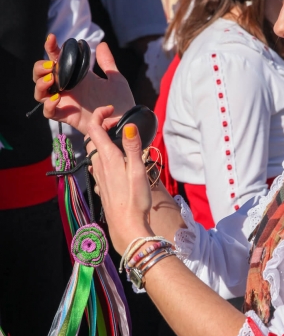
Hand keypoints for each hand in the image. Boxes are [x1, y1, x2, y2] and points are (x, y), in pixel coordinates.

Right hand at [33, 35, 134, 134]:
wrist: (126, 121)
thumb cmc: (121, 102)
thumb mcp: (115, 79)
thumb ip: (107, 63)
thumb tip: (102, 44)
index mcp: (76, 76)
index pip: (56, 60)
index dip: (51, 48)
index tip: (52, 39)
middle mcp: (67, 89)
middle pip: (41, 76)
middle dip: (39, 68)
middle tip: (50, 66)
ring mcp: (66, 103)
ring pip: (40, 94)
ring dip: (41, 84)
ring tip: (51, 79)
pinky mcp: (67, 117)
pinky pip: (49, 113)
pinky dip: (48, 105)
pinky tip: (56, 98)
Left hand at [86, 106, 152, 253]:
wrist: (127, 225)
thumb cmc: (135, 199)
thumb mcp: (138, 170)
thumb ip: (133, 147)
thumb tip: (128, 126)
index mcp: (108, 157)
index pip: (95, 128)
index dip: (101, 114)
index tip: (112, 110)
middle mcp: (99, 165)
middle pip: (94, 139)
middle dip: (104, 127)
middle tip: (119, 126)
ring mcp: (99, 176)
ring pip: (96, 153)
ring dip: (105, 143)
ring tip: (120, 143)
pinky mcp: (103, 186)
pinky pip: (99, 166)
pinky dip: (106, 158)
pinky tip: (117, 164)